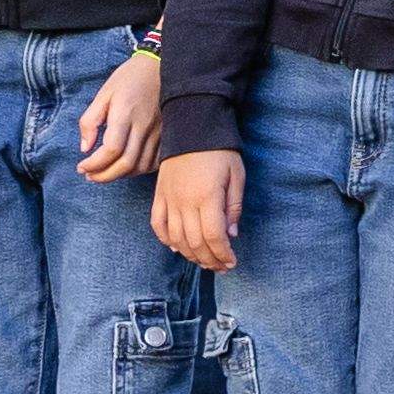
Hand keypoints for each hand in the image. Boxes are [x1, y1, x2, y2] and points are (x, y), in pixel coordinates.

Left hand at [74, 47, 163, 183]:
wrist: (160, 65)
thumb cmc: (129, 78)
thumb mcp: (103, 93)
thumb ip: (90, 121)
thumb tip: (85, 148)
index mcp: (125, 113)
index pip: (111, 149)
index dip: (95, 164)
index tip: (82, 166)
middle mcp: (144, 125)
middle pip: (126, 164)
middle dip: (105, 176)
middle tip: (90, 175)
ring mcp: (158, 131)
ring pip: (140, 166)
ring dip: (121, 175)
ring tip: (105, 172)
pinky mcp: (167, 134)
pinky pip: (154, 161)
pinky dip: (139, 170)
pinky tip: (126, 167)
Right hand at [152, 147, 246, 271]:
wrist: (191, 126)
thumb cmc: (219, 151)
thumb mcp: (236, 176)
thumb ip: (233, 207)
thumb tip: (231, 235)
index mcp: (207, 197)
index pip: (214, 237)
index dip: (223, 254)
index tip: (231, 262)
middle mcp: (185, 202)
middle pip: (195, 242)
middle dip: (209, 260)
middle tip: (221, 267)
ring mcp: (169, 199)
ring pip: (176, 238)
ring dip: (190, 255)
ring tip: (203, 260)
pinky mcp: (159, 195)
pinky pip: (158, 224)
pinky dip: (166, 239)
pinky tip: (177, 248)